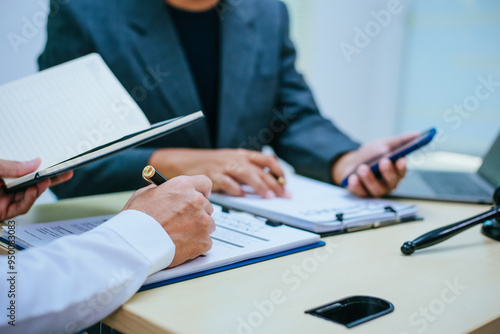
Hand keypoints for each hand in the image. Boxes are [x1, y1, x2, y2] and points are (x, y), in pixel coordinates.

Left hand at [0, 158, 72, 219]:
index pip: (26, 171)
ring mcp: (5, 201)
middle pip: (32, 184)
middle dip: (50, 179)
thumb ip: (12, 166)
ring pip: (29, 197)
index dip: (42, 168)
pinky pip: (21, 208)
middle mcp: (5, 188)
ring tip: (46, 181)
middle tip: (65, 173)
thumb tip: (35, 162)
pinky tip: (32, 191)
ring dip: (39, 190)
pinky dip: (29, 200)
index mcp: (3, 174)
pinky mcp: (3, 212)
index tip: (57, 164)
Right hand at [122, 175, 215, 267]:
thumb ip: (163, 191)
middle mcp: (196, 201)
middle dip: (198, 213)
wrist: (136, 245)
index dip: (202, 191)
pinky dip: (197, 244)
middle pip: (207, 206)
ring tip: (180, 235)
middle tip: (184, 221)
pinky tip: (182, 245)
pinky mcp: (204, 240)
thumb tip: (169, 191)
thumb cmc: (137, 220)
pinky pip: (206, 241)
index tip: (201, 196)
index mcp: (183, 186)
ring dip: (198, 228)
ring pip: (208, 224)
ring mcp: (202, 221)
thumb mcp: (145, 194)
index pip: (204, 183)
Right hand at [149, 148, 288, 198]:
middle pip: (260, 170)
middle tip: (284, 195)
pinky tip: (242, 195)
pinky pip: (227, 182)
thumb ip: (246, 172)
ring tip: (268, 197)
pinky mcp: (212, 175)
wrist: (182, 162)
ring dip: (260, 186)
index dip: (279, 171)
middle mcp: (235, 159)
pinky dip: (236, 189)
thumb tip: (265, 185)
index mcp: (241, 155)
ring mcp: (224, 166)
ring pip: (247, 174)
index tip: (285, 183)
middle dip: (274, 183)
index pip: (267, 161)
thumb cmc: (207, 166)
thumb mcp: (229, 163)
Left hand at [332, 132, 419, 196]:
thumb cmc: (372, 155)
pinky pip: (360, 192)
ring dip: (369, 178)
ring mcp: (375, 190)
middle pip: (391, 181)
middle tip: (383, 161)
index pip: (402, 172)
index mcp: (396, 172)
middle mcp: (388, 184)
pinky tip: (353, 177)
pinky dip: (356, 185)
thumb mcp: (384, 144)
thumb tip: (418, 134)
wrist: (352, 162)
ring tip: (363, 168)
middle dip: (388, 171)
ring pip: (375, 189)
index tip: (401, 159)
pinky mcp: (362, 193)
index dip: (402, 167)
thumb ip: (400, 141)